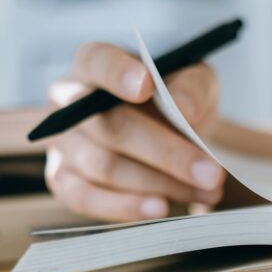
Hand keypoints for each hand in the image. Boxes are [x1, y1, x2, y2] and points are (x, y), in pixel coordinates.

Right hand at [44, 43, 225, 221]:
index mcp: (94, 63)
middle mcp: (67, 100)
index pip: (97, 62)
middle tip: (210, 173)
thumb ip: (192, 86)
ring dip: (159, 184)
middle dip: (165, 152)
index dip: (118, 74)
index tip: (147, 87)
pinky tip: (159, 209)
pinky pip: (84, 198)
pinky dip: (124, 206)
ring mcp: (61, 142)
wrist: (160, 135)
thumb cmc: (172, 99)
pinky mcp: (62, 179)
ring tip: (205, 193)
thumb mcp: (193, 80)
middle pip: (109, 126)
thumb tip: (184, 108)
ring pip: (104, 166)